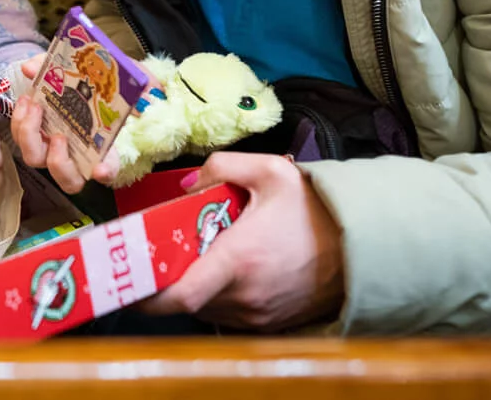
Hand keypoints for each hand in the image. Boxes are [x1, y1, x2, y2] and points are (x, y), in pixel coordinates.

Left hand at [10, 55, 117, 192]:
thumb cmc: (91, 87)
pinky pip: (20, 139)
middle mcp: (76, 157)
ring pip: (35, 159)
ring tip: (34, 104)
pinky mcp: (33, 136)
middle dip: (58, 160)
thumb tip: (32, 69)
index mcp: (103, 148)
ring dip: (31, 135)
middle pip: (66, 178)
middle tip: (59, 135)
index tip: (100, 168)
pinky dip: (18, 121)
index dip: (106, 173)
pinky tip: (24, 100)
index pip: (109, 170)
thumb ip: (74, 70)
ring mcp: (52, 149)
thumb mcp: (93, 75)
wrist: (76, 82)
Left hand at [140, 152, 344, 330]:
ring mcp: (258, 316)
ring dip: (191, 289)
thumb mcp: (270, 171)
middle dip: (166, 281)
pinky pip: (228, 316)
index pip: (179, 296)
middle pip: (186, 302)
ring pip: (206, 310)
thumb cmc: (314, 208)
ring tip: (191, 257)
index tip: (127, 279)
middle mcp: (245, 297)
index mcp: (238, 261)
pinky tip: (221, 271)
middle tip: (156, 255)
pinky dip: (216, 298)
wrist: (362, 244)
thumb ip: (220, 167)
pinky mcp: (270, 324)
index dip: (146, 295)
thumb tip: (186, 185)